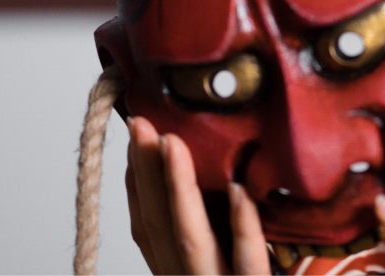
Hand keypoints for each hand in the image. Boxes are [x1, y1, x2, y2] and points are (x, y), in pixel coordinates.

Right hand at [126, 117, 270, 273]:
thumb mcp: (223, 258)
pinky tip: (240, 190)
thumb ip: (216, 226)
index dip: (137, 184)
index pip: (149, 226)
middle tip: (141, 123)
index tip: (135, 140)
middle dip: (147, 172)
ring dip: (179, 188)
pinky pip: (249, 260)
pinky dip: (242, 225)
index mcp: (179, 271)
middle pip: (160, 225)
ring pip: (192, 239)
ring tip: (171, 142)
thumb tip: (218, 171)